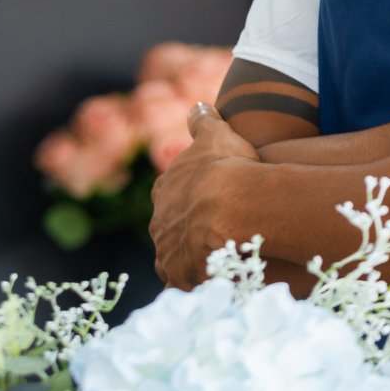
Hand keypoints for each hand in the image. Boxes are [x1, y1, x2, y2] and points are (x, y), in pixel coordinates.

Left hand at [150, 104, 259, 288]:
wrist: (230, 203)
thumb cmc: (226, 166)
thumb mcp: (216, 135)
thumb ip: (204, 122)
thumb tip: (198, 105)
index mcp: (165, 191)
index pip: (170, 198)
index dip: (187, 201)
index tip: (204, 204)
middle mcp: (159, 223)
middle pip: (170, 232)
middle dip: (186, 235)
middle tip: (213, 237)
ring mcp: (168, 251)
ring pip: (175, 260)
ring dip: (190, 263)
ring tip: (216, 266)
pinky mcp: (181, 275)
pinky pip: (185, 286)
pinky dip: (195, 286)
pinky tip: (212, 286)